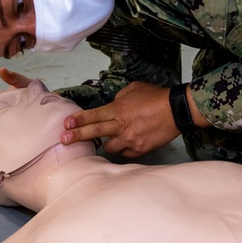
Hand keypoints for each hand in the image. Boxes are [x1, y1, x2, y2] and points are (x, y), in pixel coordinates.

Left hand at [61, 81, 178, 156]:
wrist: (177, 110)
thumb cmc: (155, 97)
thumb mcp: (133, 90)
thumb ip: (118, 99)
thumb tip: (112, 105)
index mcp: (118, 110)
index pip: (93, 115)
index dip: (78, 120)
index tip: (66, 125)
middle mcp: (121, 126)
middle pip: (95, 133)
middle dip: (77, 136)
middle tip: (64, 141)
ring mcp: (130, 140)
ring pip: (110, 148)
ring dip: (109, 143)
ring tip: (115, 137)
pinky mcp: (140, 149)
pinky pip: (126, 153)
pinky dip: (126, 148)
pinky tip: (131, 141)